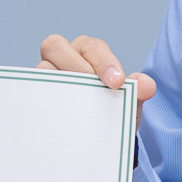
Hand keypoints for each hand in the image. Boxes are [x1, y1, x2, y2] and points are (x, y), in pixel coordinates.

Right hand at [38, 34, 155, 120]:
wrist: (100, 135)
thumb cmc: (113, 109)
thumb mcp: (129, 102)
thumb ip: (138, 92)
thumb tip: (147, 85)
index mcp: (87, 52)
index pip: (91, 46)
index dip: (103, 61)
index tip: (117, 82)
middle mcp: (62, 57)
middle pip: (55, 45)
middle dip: (77, 66)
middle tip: (96, 89)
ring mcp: (46, 76)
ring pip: (42, 68)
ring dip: (60, 85)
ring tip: (78, 108)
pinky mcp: (36, 94)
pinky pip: (33, 92)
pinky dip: (45, 102)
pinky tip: (60, 118)